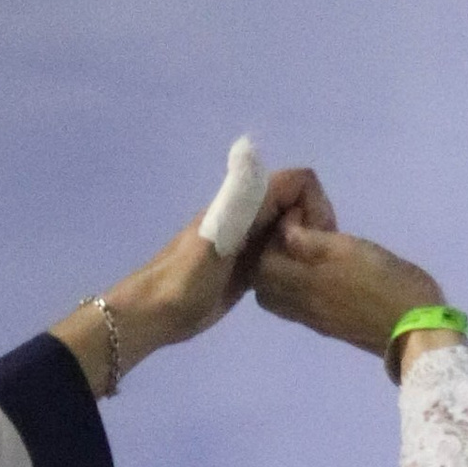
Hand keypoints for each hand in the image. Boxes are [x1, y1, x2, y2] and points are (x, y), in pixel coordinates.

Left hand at [53, 169, 337, 395]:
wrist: (153, 315)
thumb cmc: (183, 281)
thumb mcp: (214, 240)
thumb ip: (237, 200)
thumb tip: (250, 151)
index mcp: (246, 205)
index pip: (297, 183)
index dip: (315, 205)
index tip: (314, 241)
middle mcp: (249, 217)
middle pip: (298, 206)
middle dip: (312, 230)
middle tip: (311, 267)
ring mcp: (247, 243)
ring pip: (290, 230)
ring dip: (303, 248)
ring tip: (305, 278)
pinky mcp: (244, 268)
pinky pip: (278, 255)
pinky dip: (290, 266)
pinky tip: (287, 289)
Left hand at [252, 218, 445, 359]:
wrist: (415, 329)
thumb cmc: (388, 282)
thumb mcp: (351, 249)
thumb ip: (312, 242)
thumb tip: (285, 231)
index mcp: (305, 282)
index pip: (264, 260)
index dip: (274, 233)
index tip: (299, 216)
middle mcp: (301, 304)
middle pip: (263, 281)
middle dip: (272, 253)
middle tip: (297, 233)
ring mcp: (312, 318)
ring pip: (275, 295)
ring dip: (281, 270)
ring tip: (305, 251)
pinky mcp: (326, 325)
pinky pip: (293, 305)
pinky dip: (294, 285)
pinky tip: (317, 270)